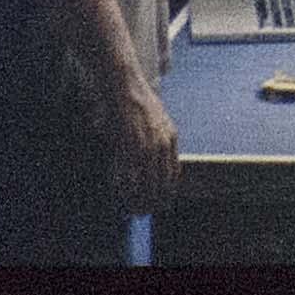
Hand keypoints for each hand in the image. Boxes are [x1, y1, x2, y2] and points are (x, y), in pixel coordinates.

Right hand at [109, 79, 183, 207]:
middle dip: (154, 200)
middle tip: (143, 211)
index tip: (159, 201)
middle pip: (162, 182)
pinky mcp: (131, 144)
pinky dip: (126, 187)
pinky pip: (130, 174)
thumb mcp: (155, 117)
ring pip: (147, 182)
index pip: (174, 173)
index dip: (166, 190)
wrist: (124, 83)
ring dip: (140, 198)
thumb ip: (156, 136)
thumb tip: (150, 154)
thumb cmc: (134, 97)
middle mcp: (163, 143)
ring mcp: (147, 145)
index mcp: (171, 137)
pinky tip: (120, 192)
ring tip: (133, 209)